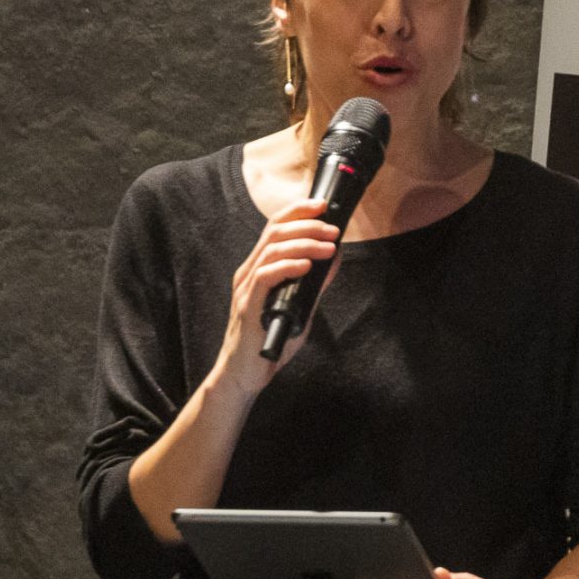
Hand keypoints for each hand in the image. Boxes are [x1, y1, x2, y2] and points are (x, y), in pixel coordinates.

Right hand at [211, 195, 339, 393]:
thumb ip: (314, 283)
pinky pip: (266, 277)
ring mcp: (246, 288)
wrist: (244, 374)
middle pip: (274, 232)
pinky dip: (289, 266)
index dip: (297, 211)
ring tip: (329, 246)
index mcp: (258, 268)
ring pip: (271, 250)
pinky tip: (308, 266)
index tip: (323, 205)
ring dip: (305, 243)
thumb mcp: (300, 306)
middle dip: (308, 224)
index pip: (274, 227)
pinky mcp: (248, 307)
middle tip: (334, 229)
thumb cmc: (270, 339)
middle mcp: (249, 273)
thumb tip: (335, 258)